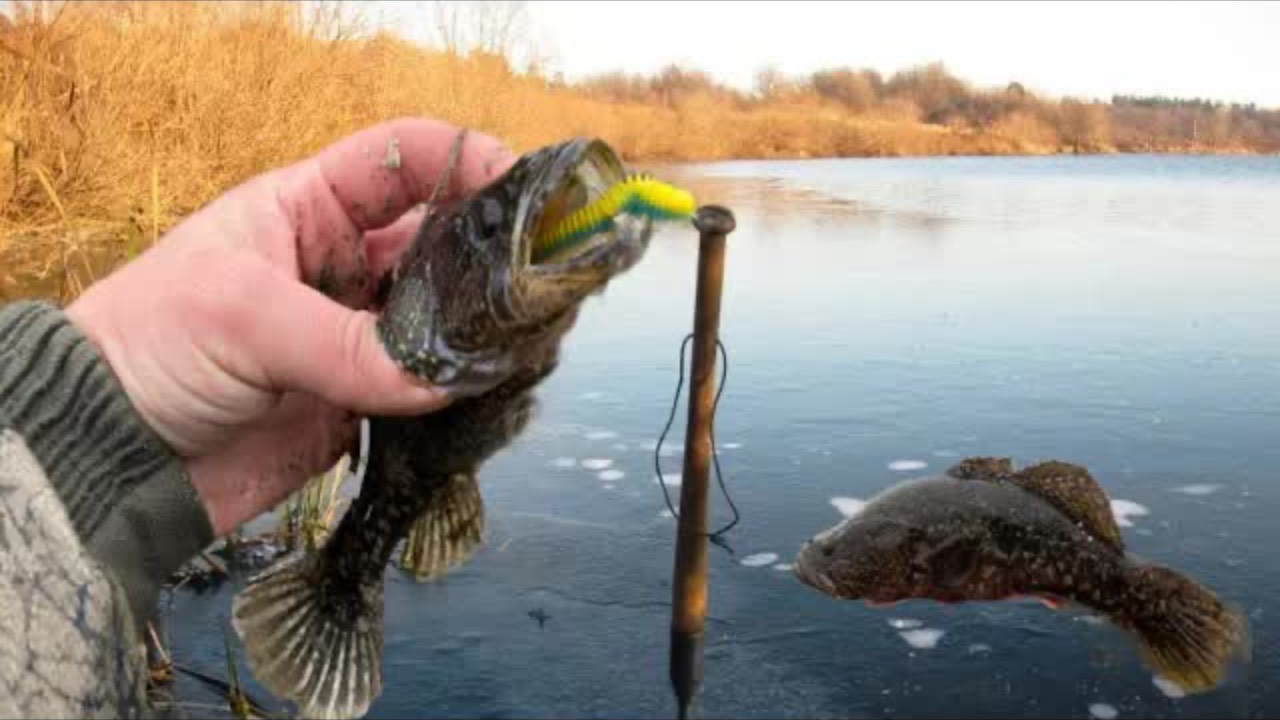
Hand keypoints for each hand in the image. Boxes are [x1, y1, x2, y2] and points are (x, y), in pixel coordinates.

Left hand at [65, 118, 514, 536]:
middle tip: (541, 280)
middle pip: (442, 241)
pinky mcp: (366, 402)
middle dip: (492, 254)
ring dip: (484, 328)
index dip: (464, 160)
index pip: (403, 161)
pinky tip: (494, 390)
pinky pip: (431, 388)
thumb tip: (442, 381)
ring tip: (527, 339)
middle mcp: (345, 266)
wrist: (110, 457)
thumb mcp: (241, 316)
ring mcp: (359, 335)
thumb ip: (345, 346)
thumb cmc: (152, 349)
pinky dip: (464, 392)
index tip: (518, 188)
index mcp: (309, 210)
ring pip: (446, 318)